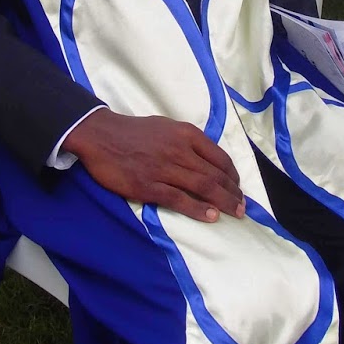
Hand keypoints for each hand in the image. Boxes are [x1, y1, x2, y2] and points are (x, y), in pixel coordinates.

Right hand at [62, 110, 244, 222]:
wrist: (100, 135)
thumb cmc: (133, 132)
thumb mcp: (166, 127)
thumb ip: (187, 142)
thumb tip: (206, 160)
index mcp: (186, 134)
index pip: (220, 157)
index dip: (233, 176)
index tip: (237, 188)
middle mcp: (179, 150)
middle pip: (215, 175)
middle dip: (233, 193)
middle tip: (243, 208)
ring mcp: (164, 168)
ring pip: (203, 187)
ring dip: (223, 202)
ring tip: (235, 214)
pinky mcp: (149, 185)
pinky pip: (179, 199)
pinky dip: (198, 209)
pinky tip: (211, 217)